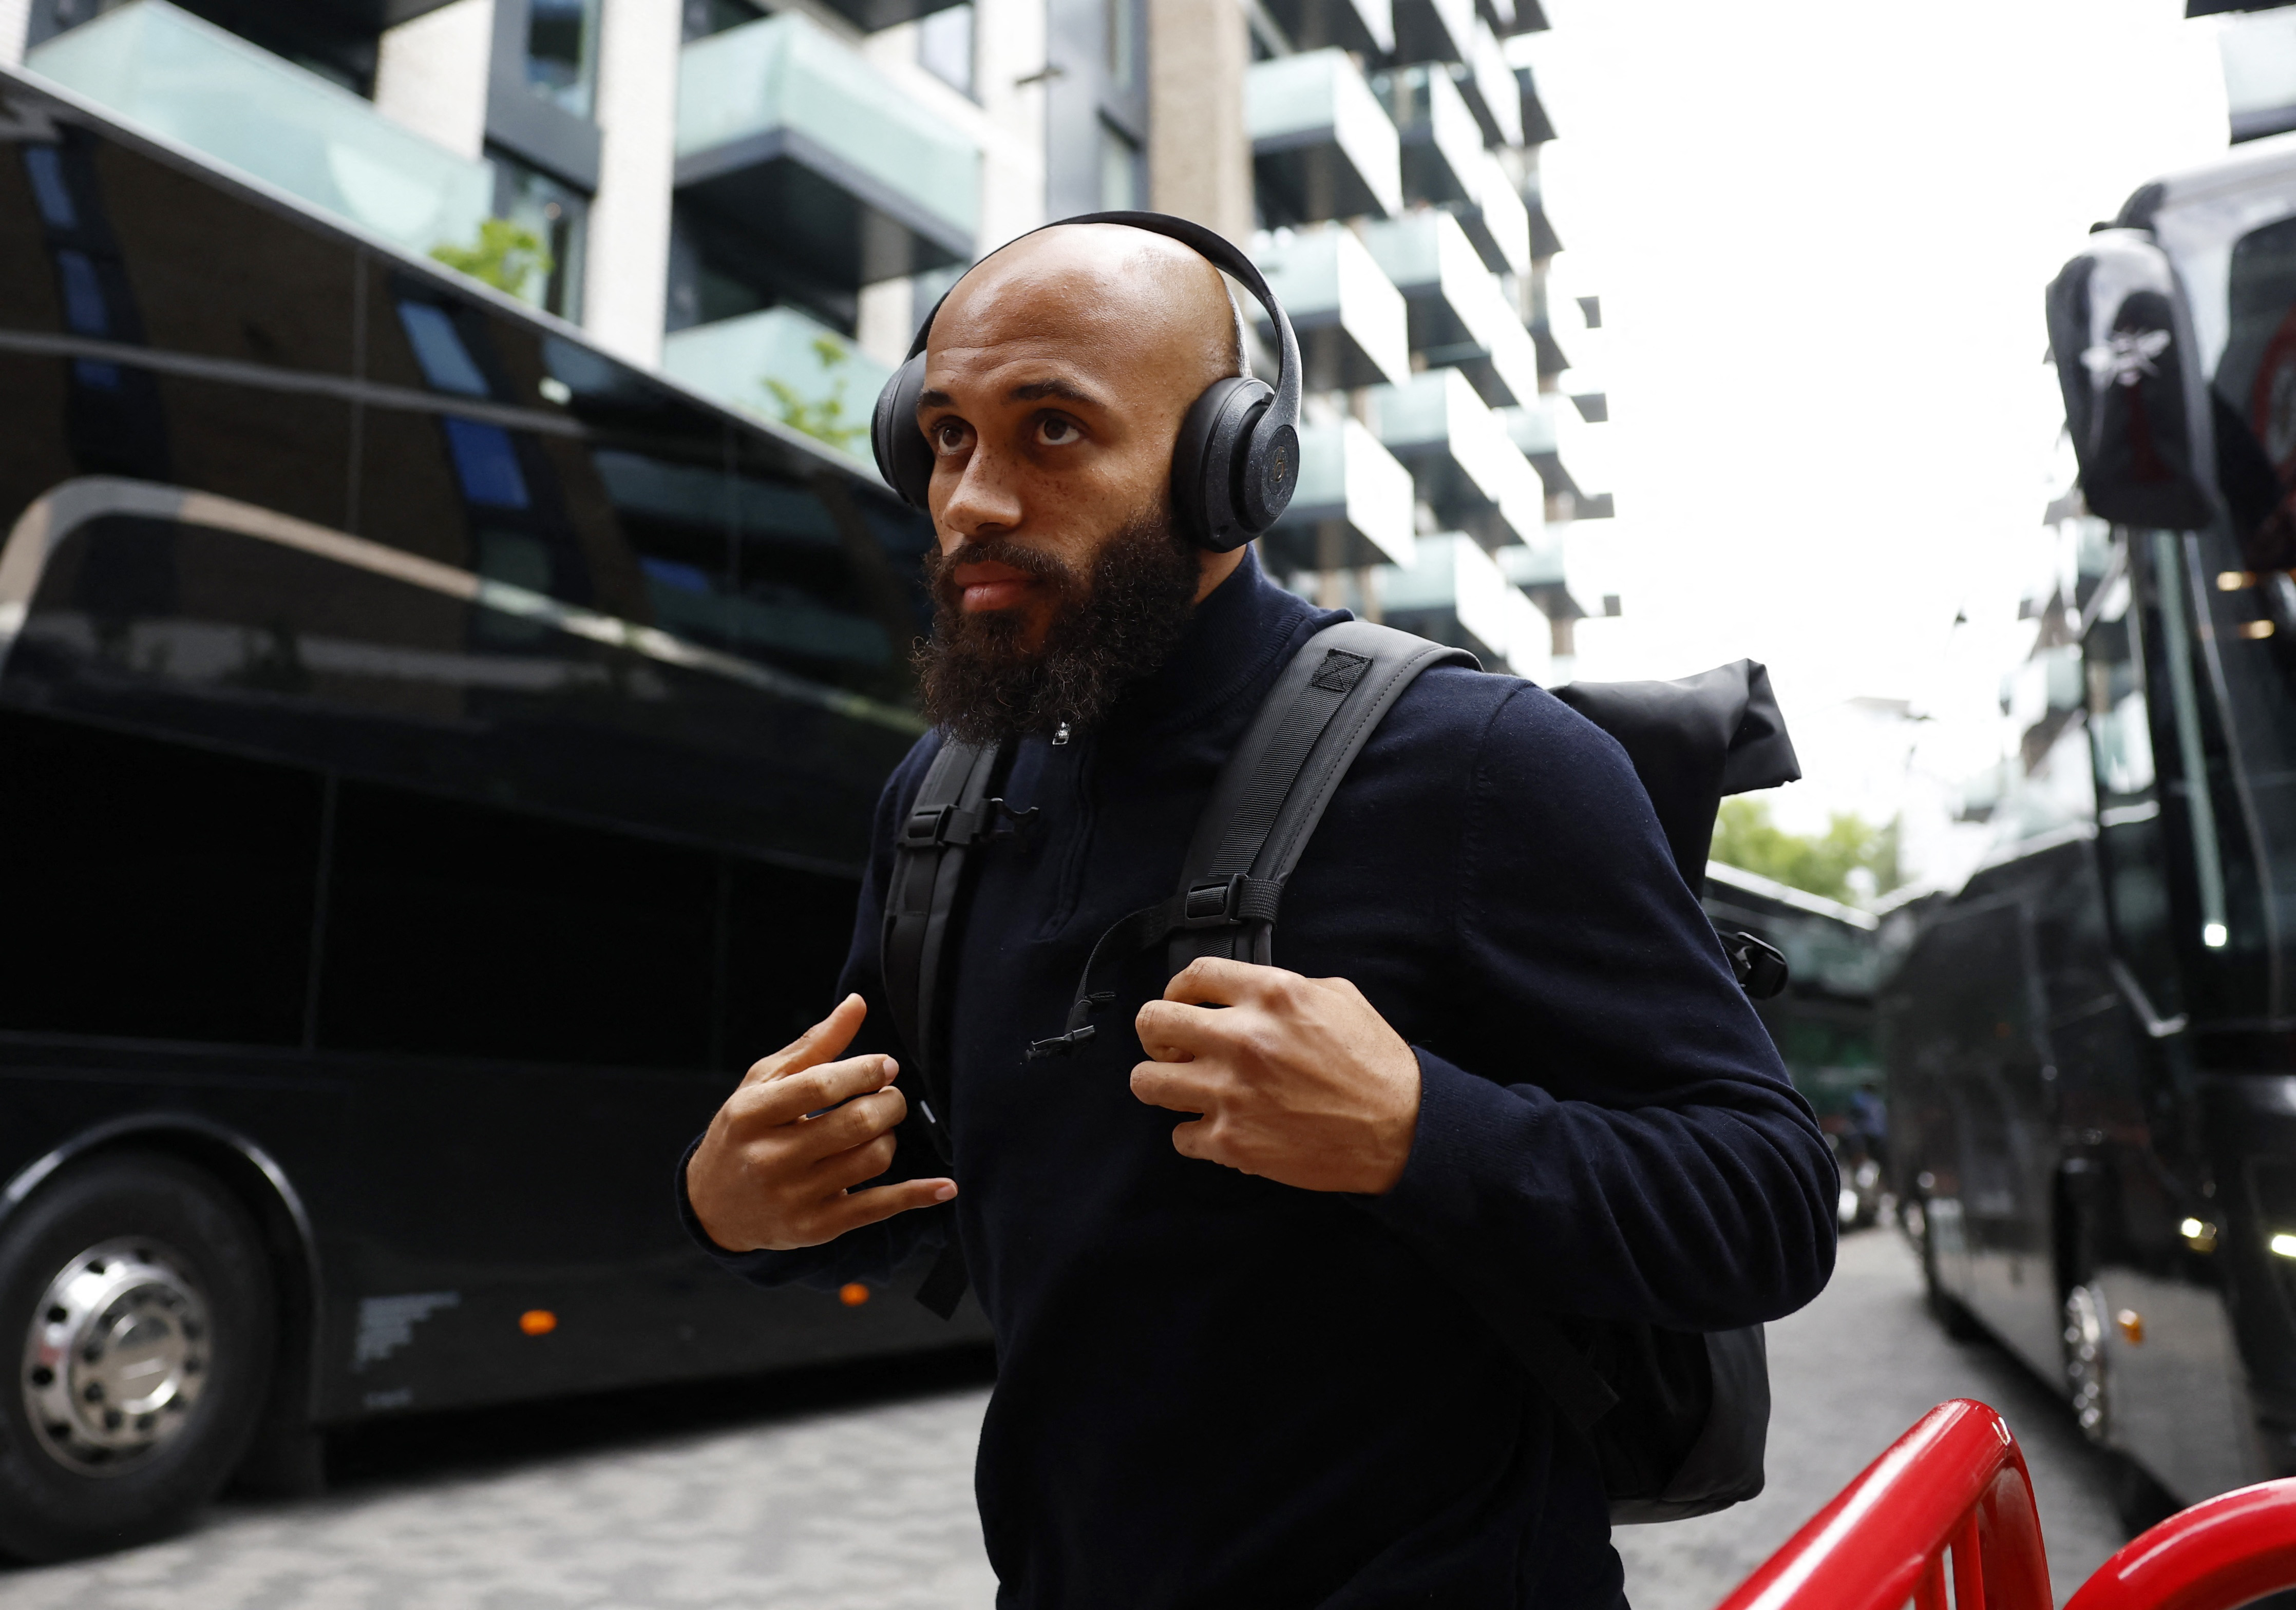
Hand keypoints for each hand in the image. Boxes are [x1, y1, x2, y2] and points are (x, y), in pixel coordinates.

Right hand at [687, 994, 955, 1251]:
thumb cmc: (745, 1131)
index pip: (820, 1086)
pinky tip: (945, 1187)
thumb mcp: (764, 1082)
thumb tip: (857, 1004)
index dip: (864, 1071)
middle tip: (889, 1097)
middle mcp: (769, 1159)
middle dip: (888, 1103)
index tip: (886, 1065)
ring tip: (877, 1130)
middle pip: (855, 1124)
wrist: (713, 1206)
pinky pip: (878, 1208)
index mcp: (752, 1114)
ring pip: (872, 1160)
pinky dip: (916, 1195)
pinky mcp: (815, 1228)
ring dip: (889, 1137)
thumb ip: (814, 1045)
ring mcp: (793, 1198)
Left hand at [1131, 958, 1420, 1194]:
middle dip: (1156, 1033)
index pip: (1192, 974)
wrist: (1402, 1131)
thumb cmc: (1375, 1066)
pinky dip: (1194, 1134)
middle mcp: (1243, 1039)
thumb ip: (1284, 987)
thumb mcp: (1338, 997)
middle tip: (1172, 1046)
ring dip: (1161, 1083)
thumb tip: (1245, 992)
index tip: (1182, 1002)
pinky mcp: (1232, 1142)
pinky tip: (1218, 1128)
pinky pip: (1179, 1136)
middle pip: (1152, 1022)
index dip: (1178, 988)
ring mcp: (1231, 1093)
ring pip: (1146, 1081)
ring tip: (1184, 1087)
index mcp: (1271, 995)